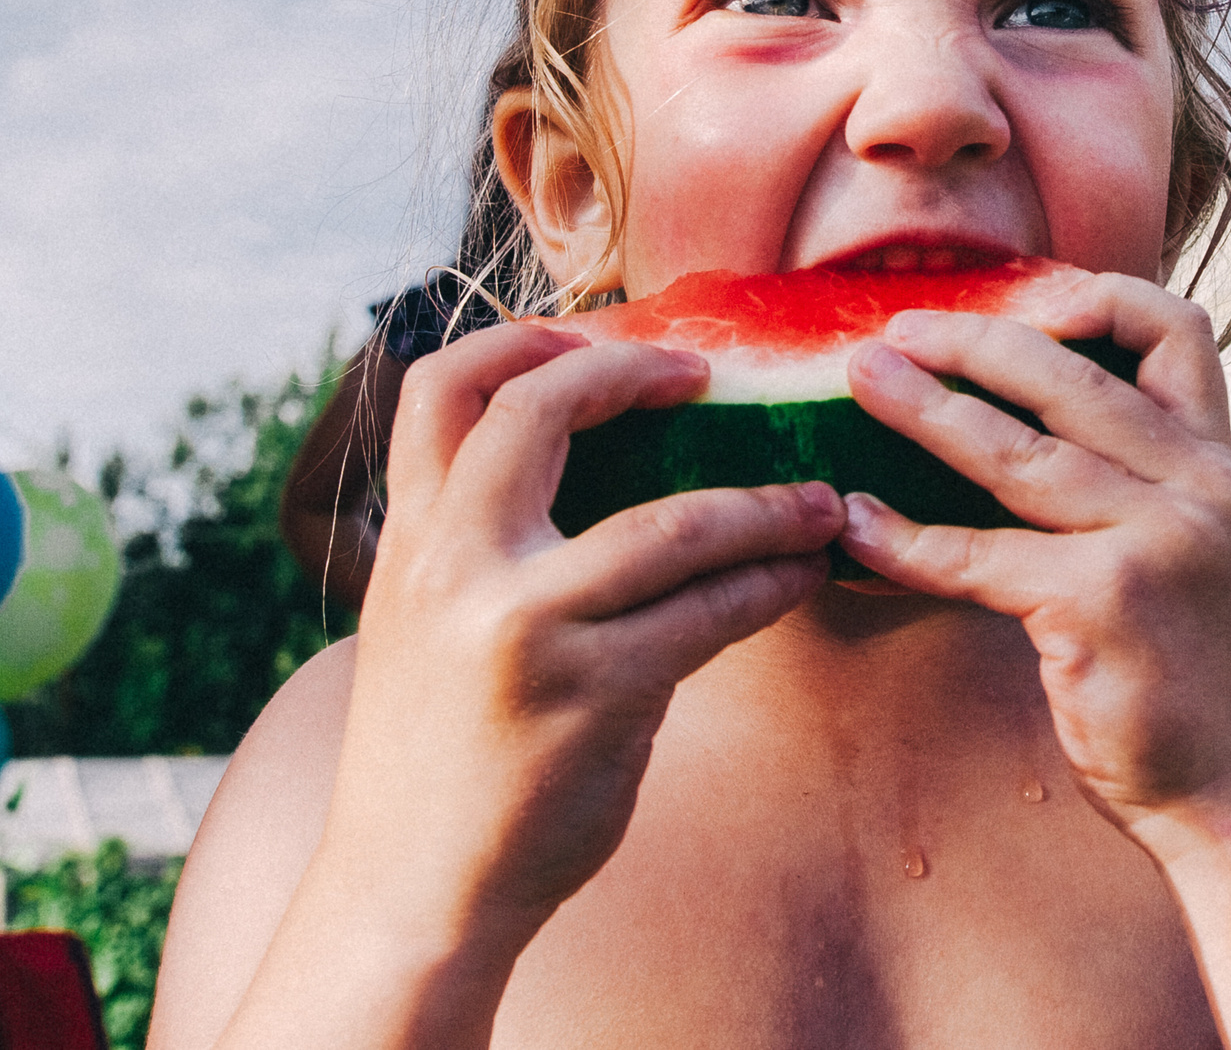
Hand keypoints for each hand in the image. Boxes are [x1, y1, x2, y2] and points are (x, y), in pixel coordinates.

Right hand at [321, 322, 843, 952]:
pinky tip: (801, 578)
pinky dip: (770, 583)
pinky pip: (711, 613)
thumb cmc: (438, 755)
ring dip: (765, 504)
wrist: (410, 892)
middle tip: (708, 377)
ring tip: (819, 501)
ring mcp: (525, 631)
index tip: (595, 337)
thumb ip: (477, 543)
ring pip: (672, 523)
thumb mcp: (421, 625)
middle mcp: (455, 569)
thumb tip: (587, 461)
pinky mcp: (594, 697)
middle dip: (635, 374)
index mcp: (411, 543)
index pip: (441, 389)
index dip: (520, 338)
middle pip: (539, 413)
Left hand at [836, 275, 1230, 852]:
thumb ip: (1141, 479)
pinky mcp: (1104, 604)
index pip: (1176, 329)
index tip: (1017, 299)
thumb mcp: (1196, 547)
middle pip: (1070, 375)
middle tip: (898, 329)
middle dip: (973, 340)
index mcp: (1218, 461)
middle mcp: (1198, 486)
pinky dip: (906, 539)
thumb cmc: (1193, 671)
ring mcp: (1156, 541)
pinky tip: (859, 526)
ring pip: (1017, 454)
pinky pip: (978, 557)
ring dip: (924, 412)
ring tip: (861, 384)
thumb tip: (1020, 420)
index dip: (1095, 297)